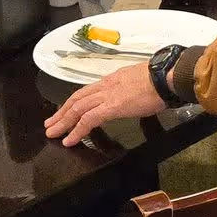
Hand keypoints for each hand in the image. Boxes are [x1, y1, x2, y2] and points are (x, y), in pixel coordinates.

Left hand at [44, 63, 164, 146]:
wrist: (166, 77)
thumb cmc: (160, 79)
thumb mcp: (140, 81)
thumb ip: (131, 89)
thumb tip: (132, 95)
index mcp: (112, 80)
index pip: (87, 92)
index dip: (73, 102)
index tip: (65, 111)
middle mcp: (105, 86)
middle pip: (76, 99)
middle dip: (61, 112)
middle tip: (50, 124)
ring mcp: (106, 96)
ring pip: (77, 109)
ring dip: (63, 121)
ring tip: (53, 133)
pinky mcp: (111, 107)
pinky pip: (88, 120)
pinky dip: (76, 130)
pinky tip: (69, 139)